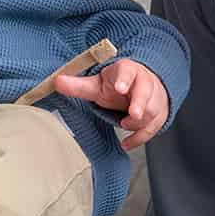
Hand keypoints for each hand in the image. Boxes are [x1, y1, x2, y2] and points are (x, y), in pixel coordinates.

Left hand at [52, 59, 169, 148]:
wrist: (143, 85)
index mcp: (128, 71)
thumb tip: (56, 82)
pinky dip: (140, 138)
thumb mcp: (98, 84)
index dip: (125, 80)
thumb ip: (78, 85)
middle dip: (140, 104)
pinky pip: (152, 128)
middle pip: (146, 92)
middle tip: (134, 114)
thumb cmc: (119, 84)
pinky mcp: (158, 114)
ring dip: (139, 121)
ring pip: (152, 111)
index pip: (128, 72)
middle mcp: (144, 83)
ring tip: (124, 124)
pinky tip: (127, 144)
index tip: (120, 88)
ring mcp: (154, 98)